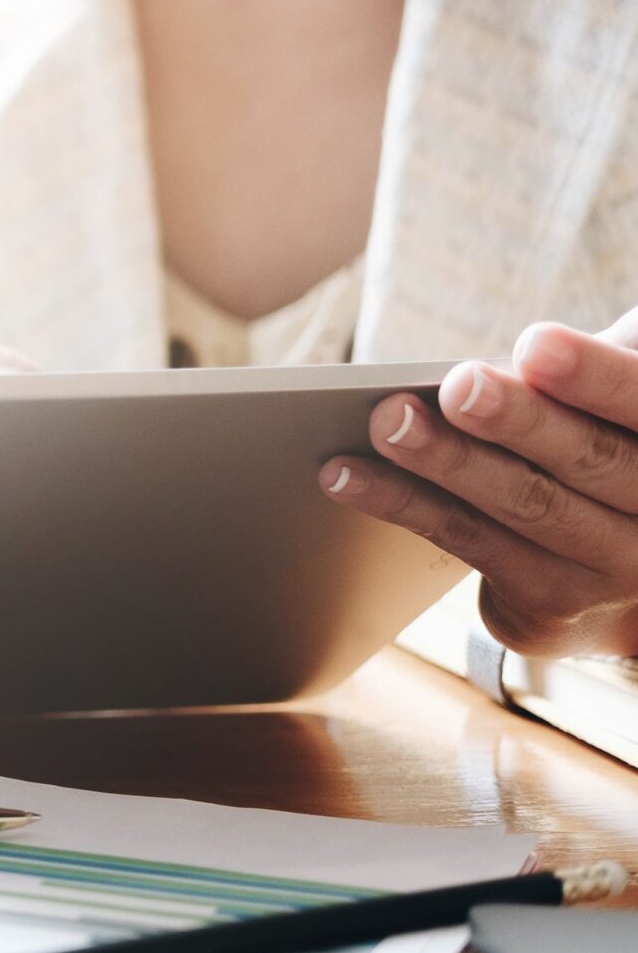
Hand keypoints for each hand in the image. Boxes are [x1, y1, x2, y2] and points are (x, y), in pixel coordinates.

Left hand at [321, 310, 637, 657]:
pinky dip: (400, 502)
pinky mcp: (548, 607)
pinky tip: (342, 473)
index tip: (534, 345)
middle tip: (455, 386)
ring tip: (385, 422)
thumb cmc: (611, 438)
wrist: (630, 567)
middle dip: (515, 421)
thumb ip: (597, 367)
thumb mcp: (618, 401)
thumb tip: (534, 347)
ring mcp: (613, 573)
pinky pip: (466, 542)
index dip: (595, 377)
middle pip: (588, 460)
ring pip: (521, 507)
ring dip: (444, 462)